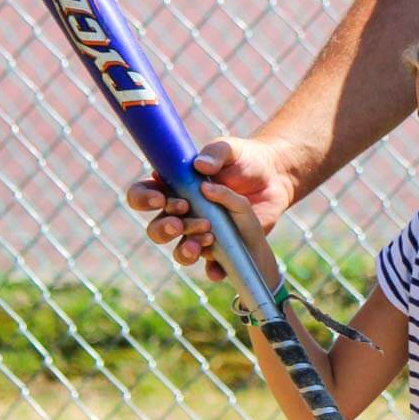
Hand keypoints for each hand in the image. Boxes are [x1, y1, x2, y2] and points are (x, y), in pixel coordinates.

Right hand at [126, 135, 296, 279]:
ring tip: (207, 238)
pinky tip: (218, 267)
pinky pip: (210, 266)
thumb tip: (200, 167)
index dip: (143, 199)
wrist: (274, 178)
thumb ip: (215, 153)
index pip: (143, 195)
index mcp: (174, 187)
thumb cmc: (244, 159)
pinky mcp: (222, 248)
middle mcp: (182, 213)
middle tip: (182, 220)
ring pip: (179, 250)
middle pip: (157, 229)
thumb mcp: (230, 149)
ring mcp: (200, 232)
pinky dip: (212, 270)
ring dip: (185, 249)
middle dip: (165, 227)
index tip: (160, 199)